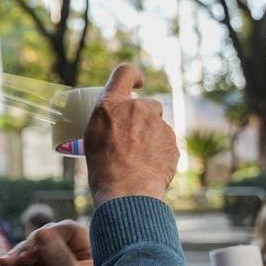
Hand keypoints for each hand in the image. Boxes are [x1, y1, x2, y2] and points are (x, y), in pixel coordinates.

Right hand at [0, 221, 94, 265]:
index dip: (51, 234)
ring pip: (34, 247)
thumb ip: (58, 258)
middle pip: (47, 236)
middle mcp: (75, 254)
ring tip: (7, 265)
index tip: (36, 244)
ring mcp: (57, 264)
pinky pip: (26, 260)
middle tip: (20, 260)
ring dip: (19, 253)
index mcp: (91, 252)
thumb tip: (42, 232)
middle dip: (30, 245)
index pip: (69, 230)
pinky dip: (16, 261)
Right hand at [83, 64, 177, 205]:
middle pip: (147, 105)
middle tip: (130, 140)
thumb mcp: (92, 138)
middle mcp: (138, 109)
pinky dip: (159, 154)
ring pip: (158, 127)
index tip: (138, 82)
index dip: (133, 75)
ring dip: (150, 138)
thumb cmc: (103, 169)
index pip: (125, 72)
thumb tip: (118, 122)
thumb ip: (109, 122)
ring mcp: (159, 125)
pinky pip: (166, 144)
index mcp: (112, 105)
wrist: (126, 193)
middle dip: (143, 118)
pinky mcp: (173, 143)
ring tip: (136, 162)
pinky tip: (148, 169)